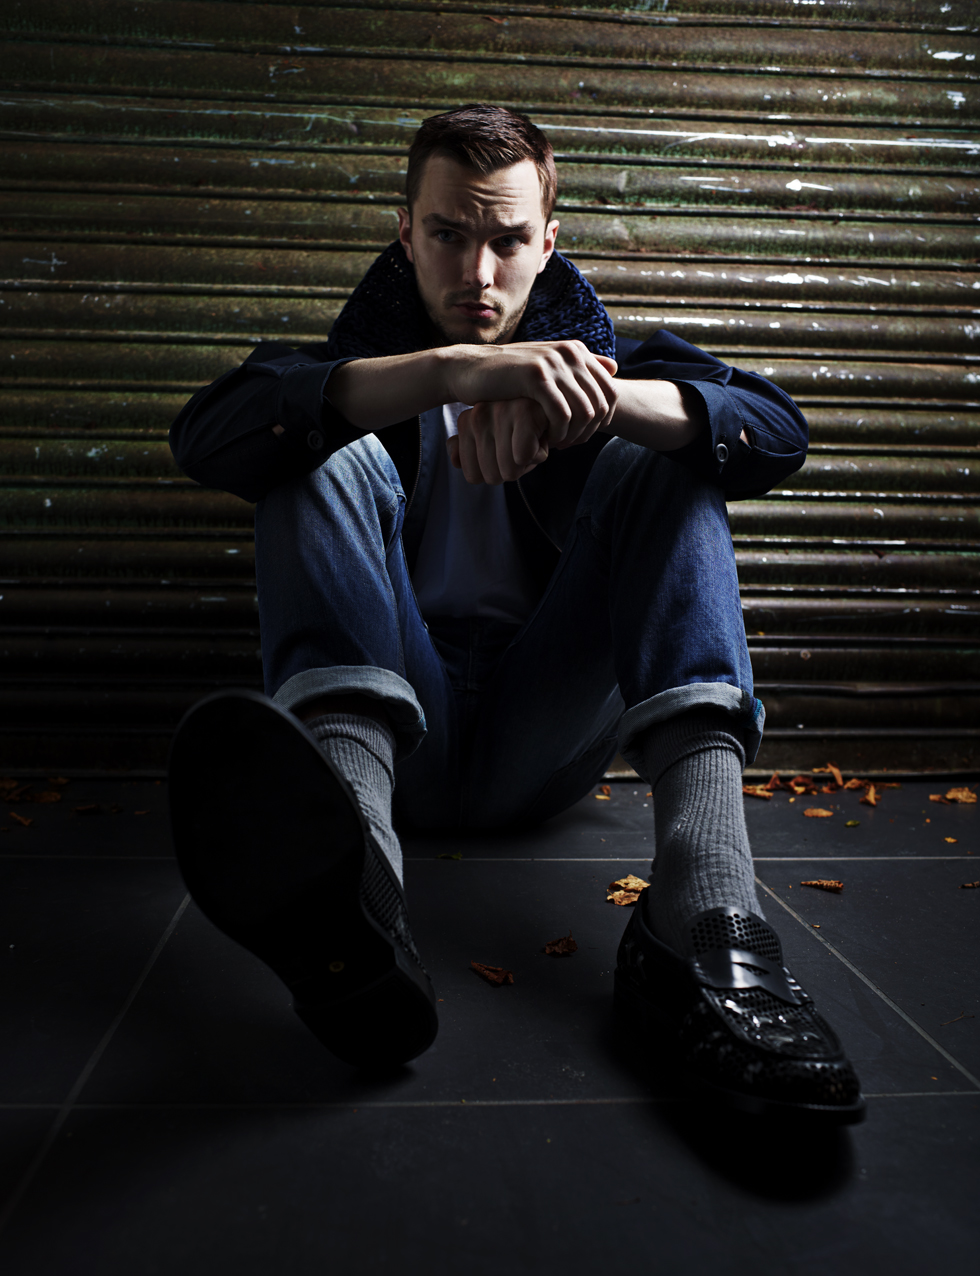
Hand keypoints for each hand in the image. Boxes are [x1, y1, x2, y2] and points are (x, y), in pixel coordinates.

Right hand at [446, 341, 617, 448]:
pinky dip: (558, 433)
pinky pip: (562, 414)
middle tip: (568, 444)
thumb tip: (614, 366)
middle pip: (601, 405)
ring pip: (585, 412)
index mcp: (577, 351)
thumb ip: (580, 368)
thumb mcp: (548, 368)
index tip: (580, 435)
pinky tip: (546, 439)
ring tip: (557, 444)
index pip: (611, 393)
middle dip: (588, 432)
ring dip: (573, 436)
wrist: (469, 369)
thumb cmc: (510, 375)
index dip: (602, 421)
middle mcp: (570, 353)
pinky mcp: (536, 376)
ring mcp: (554, 362)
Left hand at [449, 398, 550, 484]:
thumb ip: (468, 451)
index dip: (496, 472)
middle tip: (522, 446)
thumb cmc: (522, 427)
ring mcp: (500, 411)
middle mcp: (478, 414)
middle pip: (492, 477)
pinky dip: (539, 454)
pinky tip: (543, 437)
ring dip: (528, 462)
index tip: (506, 453)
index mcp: (466, 423)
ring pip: (509, 470)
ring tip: (532, 439)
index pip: (473, 476)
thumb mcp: (492, 441)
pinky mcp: (524, 411)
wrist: (556, 404)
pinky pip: (523, 456)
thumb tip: (456, 462)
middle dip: (513, 469)